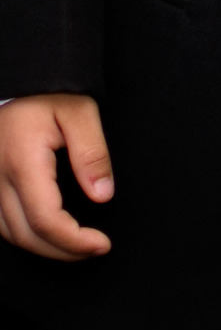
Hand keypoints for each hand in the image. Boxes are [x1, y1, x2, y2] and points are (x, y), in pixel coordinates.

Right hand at [0, 94, 112, 260]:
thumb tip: (102, 196)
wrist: (20, 78)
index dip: (74, 240)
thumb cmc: (49, 92)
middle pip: (27, 235)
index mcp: (22, 162)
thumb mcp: (80, 112)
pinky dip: (26, 235)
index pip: (45, 220)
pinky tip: (49, 233)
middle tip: (94, 248)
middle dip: (63, 251)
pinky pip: (1, 223)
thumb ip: (92, 154)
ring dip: (44, 248)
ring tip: (77, 245)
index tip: (101, 243)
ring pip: (10, 235)